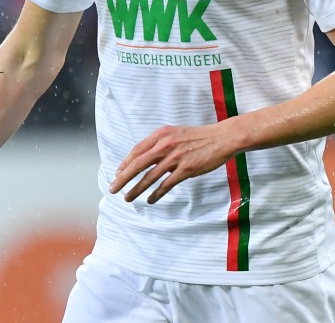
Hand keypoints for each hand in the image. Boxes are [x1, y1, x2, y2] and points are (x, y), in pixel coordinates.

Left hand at [109, 123, 236, 203]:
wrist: (222, 138)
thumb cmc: (200, 137)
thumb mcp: (176, 133)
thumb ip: (161, 143)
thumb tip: (145, 157)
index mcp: (161, 134)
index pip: (136, 151)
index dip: (125, 164)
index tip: (118, 174)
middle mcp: (165, 144)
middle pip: (137, 164)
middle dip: (123, 178)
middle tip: (112, 189)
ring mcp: (175, 157)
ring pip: (149, 177)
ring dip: (136, 189)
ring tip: (128, 198)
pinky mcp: (186, 169)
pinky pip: (166, 184)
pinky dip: (156, 194)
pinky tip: (150, 200)